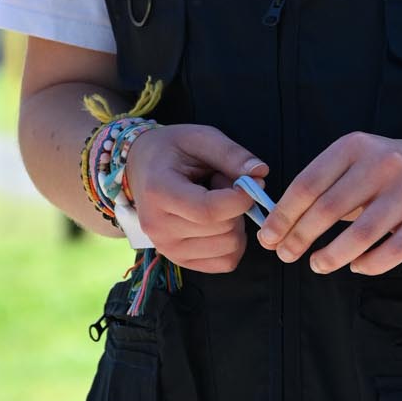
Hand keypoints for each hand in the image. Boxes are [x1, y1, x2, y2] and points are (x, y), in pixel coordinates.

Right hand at [123, 124, 267, 274]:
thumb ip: (231, 154)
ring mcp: (168, 249)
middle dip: (236, 206)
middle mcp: (158, 228)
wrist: (140, 168)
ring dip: (235, 223)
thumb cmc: (171, 150)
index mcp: (159, 193)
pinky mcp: (180, 260)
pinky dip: (233, 242)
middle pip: (224, 230)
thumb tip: (261, 173)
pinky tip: (219, 221)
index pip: (209, 211)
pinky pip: (225, 262)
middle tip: (221, 185)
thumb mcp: (199, 138)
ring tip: (216, 201)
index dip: (240, 199)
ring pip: (230, 248)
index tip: (251, 183)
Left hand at [258, 132, 401, 275]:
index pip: (308, 183)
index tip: (268, 237)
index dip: (283, 214)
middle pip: (329, 209)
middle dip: (300, 236)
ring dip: (332, 255)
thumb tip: (279, 226)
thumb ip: (322, 187)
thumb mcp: (354, 162)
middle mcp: (382, 164)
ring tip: (317, 265)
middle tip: (286, 255)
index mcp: (354, 146)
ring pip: (361, 234)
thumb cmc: (386, 170)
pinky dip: (370, 263)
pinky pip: (394, 250)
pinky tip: (355, 266)